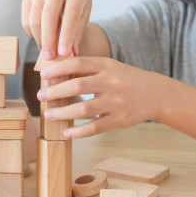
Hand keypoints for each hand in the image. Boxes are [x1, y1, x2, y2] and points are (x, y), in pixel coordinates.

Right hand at [21, 0, 91, 58]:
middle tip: (50, 58)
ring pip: (34, 20)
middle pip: (48, 17)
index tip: (64, 54)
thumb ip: (77, 32)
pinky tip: (41, 38)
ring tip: (47, 51)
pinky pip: (26, 20)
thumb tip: (70, 55)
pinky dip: (32, 34)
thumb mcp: (84, 13)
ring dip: (39, 39)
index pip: (70, 16)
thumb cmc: (78, 1)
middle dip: (48, 41)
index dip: (66, 36)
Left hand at [37, 56, 162, 137]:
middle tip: (41, 96)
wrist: (155, 93)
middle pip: (78, 85)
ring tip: (48, 114)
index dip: (59, 69)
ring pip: (85, 108)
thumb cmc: (125, 78)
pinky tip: (67, 133)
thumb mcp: (109, 67)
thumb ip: (86, 68)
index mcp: (106, 65)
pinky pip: (96, 127)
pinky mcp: (119, 120)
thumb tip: (56, 70)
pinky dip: (80, 131)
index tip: (43, 74)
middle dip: (56, 91)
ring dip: (63, 113)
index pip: (78, 64)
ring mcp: (116, 102)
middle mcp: (111, 82)